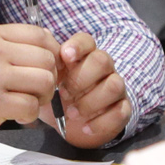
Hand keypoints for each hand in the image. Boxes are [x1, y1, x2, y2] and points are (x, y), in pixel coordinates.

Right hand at [0, 24, 61, 156]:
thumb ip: (7, 46)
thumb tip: (48, 46)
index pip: (40, 35)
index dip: (52, 53)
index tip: (45, 69)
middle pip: (47, 59)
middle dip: (49, 78)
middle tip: (34, 91)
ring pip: (44, 81)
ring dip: (42, 97)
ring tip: (26, 102)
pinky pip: (30, 106)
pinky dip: (29, 115)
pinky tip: (15, 115)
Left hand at [45, 32, 132, 146]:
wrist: (71, 125)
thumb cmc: (58, 98)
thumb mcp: (46, 83)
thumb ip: (44, 64)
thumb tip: (42, 37)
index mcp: (83, 57)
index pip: (87, 41)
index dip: (78, 46)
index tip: (65, 55)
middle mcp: (103, 69)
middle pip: (103, 60)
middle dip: (81, 78)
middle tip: (63, 93)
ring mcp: (115, 88)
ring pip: (115, 85)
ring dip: (91, 101)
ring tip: (71, 113)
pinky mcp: (122, 109)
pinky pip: (120, 111)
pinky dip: (101, 122)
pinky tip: (85, 127)